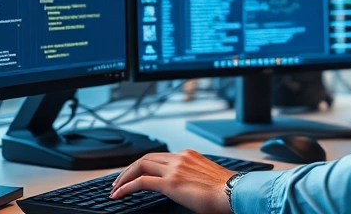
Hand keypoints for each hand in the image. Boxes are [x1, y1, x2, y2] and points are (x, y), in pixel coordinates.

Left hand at [110, 149, 234, 213]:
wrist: (234, 193)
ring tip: (116, 188)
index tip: (137, 174)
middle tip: (120, 181)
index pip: (160, 157)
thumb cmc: (226, 191)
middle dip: (129, 169)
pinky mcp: (170, 183)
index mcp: (188, 156)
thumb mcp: (207, 178)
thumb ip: (193, 178)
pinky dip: (127, 187)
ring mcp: (174, 169)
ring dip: (125, 177)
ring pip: (140, 166)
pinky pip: (141, 182)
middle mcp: (180, 158)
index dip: (144, 165)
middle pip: (146, 158)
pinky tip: (119, 194)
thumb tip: (189, 189)